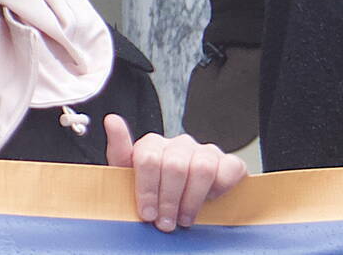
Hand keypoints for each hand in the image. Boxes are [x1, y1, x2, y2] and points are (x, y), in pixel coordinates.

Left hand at [105, 114, 245, 232]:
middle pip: (174, 166)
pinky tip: (210, 200)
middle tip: (166, 223)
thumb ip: (119, 149)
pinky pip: (230, 169)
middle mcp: (179, 144)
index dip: (147, 189)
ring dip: (192, 199)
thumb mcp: (129, 176)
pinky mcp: (229, 163)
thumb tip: (112, 119)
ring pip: (202, 168)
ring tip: (184, 218)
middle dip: (168, 200)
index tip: (147, 213)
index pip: (148, 158)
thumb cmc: (154, 190)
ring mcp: (206, 152)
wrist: (182, 202)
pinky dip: (221, 189)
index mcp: (153, 145)